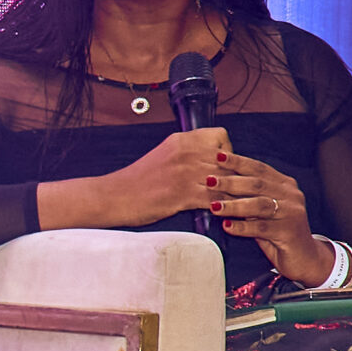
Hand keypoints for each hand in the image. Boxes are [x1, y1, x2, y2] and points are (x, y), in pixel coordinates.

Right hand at [77, 125, 230, 227]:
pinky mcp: (183, 195)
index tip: (224, 165)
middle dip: (235, 177)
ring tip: (236, 204)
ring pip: (225, 181)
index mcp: (181, 140)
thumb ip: (186, 154)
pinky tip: (222, 213)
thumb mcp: (163, 155)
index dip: (229, 151)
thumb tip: (208, 162)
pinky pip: (215, 200)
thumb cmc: (137, 180)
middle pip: (228, 161)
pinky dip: (223, 208)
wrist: (115, 196)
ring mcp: (185, 173)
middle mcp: (186, 153)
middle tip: (236, 190)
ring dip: (234, 195)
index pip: (220, 137)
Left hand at [210, 152, 331, 280]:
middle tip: (209, 180)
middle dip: (231, 181)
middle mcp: (291, 195)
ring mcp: (292, 213)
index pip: (259, 169)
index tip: (218, 156)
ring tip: (214, 205)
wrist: (304, 257)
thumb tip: (219, 183)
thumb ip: (248, 197)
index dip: (238, 162)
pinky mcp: (289, 233)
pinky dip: (242, 226)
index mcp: (285, 185)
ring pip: (259, 205)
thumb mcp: (262, 210)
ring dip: (234, 205)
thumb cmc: (278, 232)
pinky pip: (262, 228)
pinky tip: (227, 226)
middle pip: (257, 184)